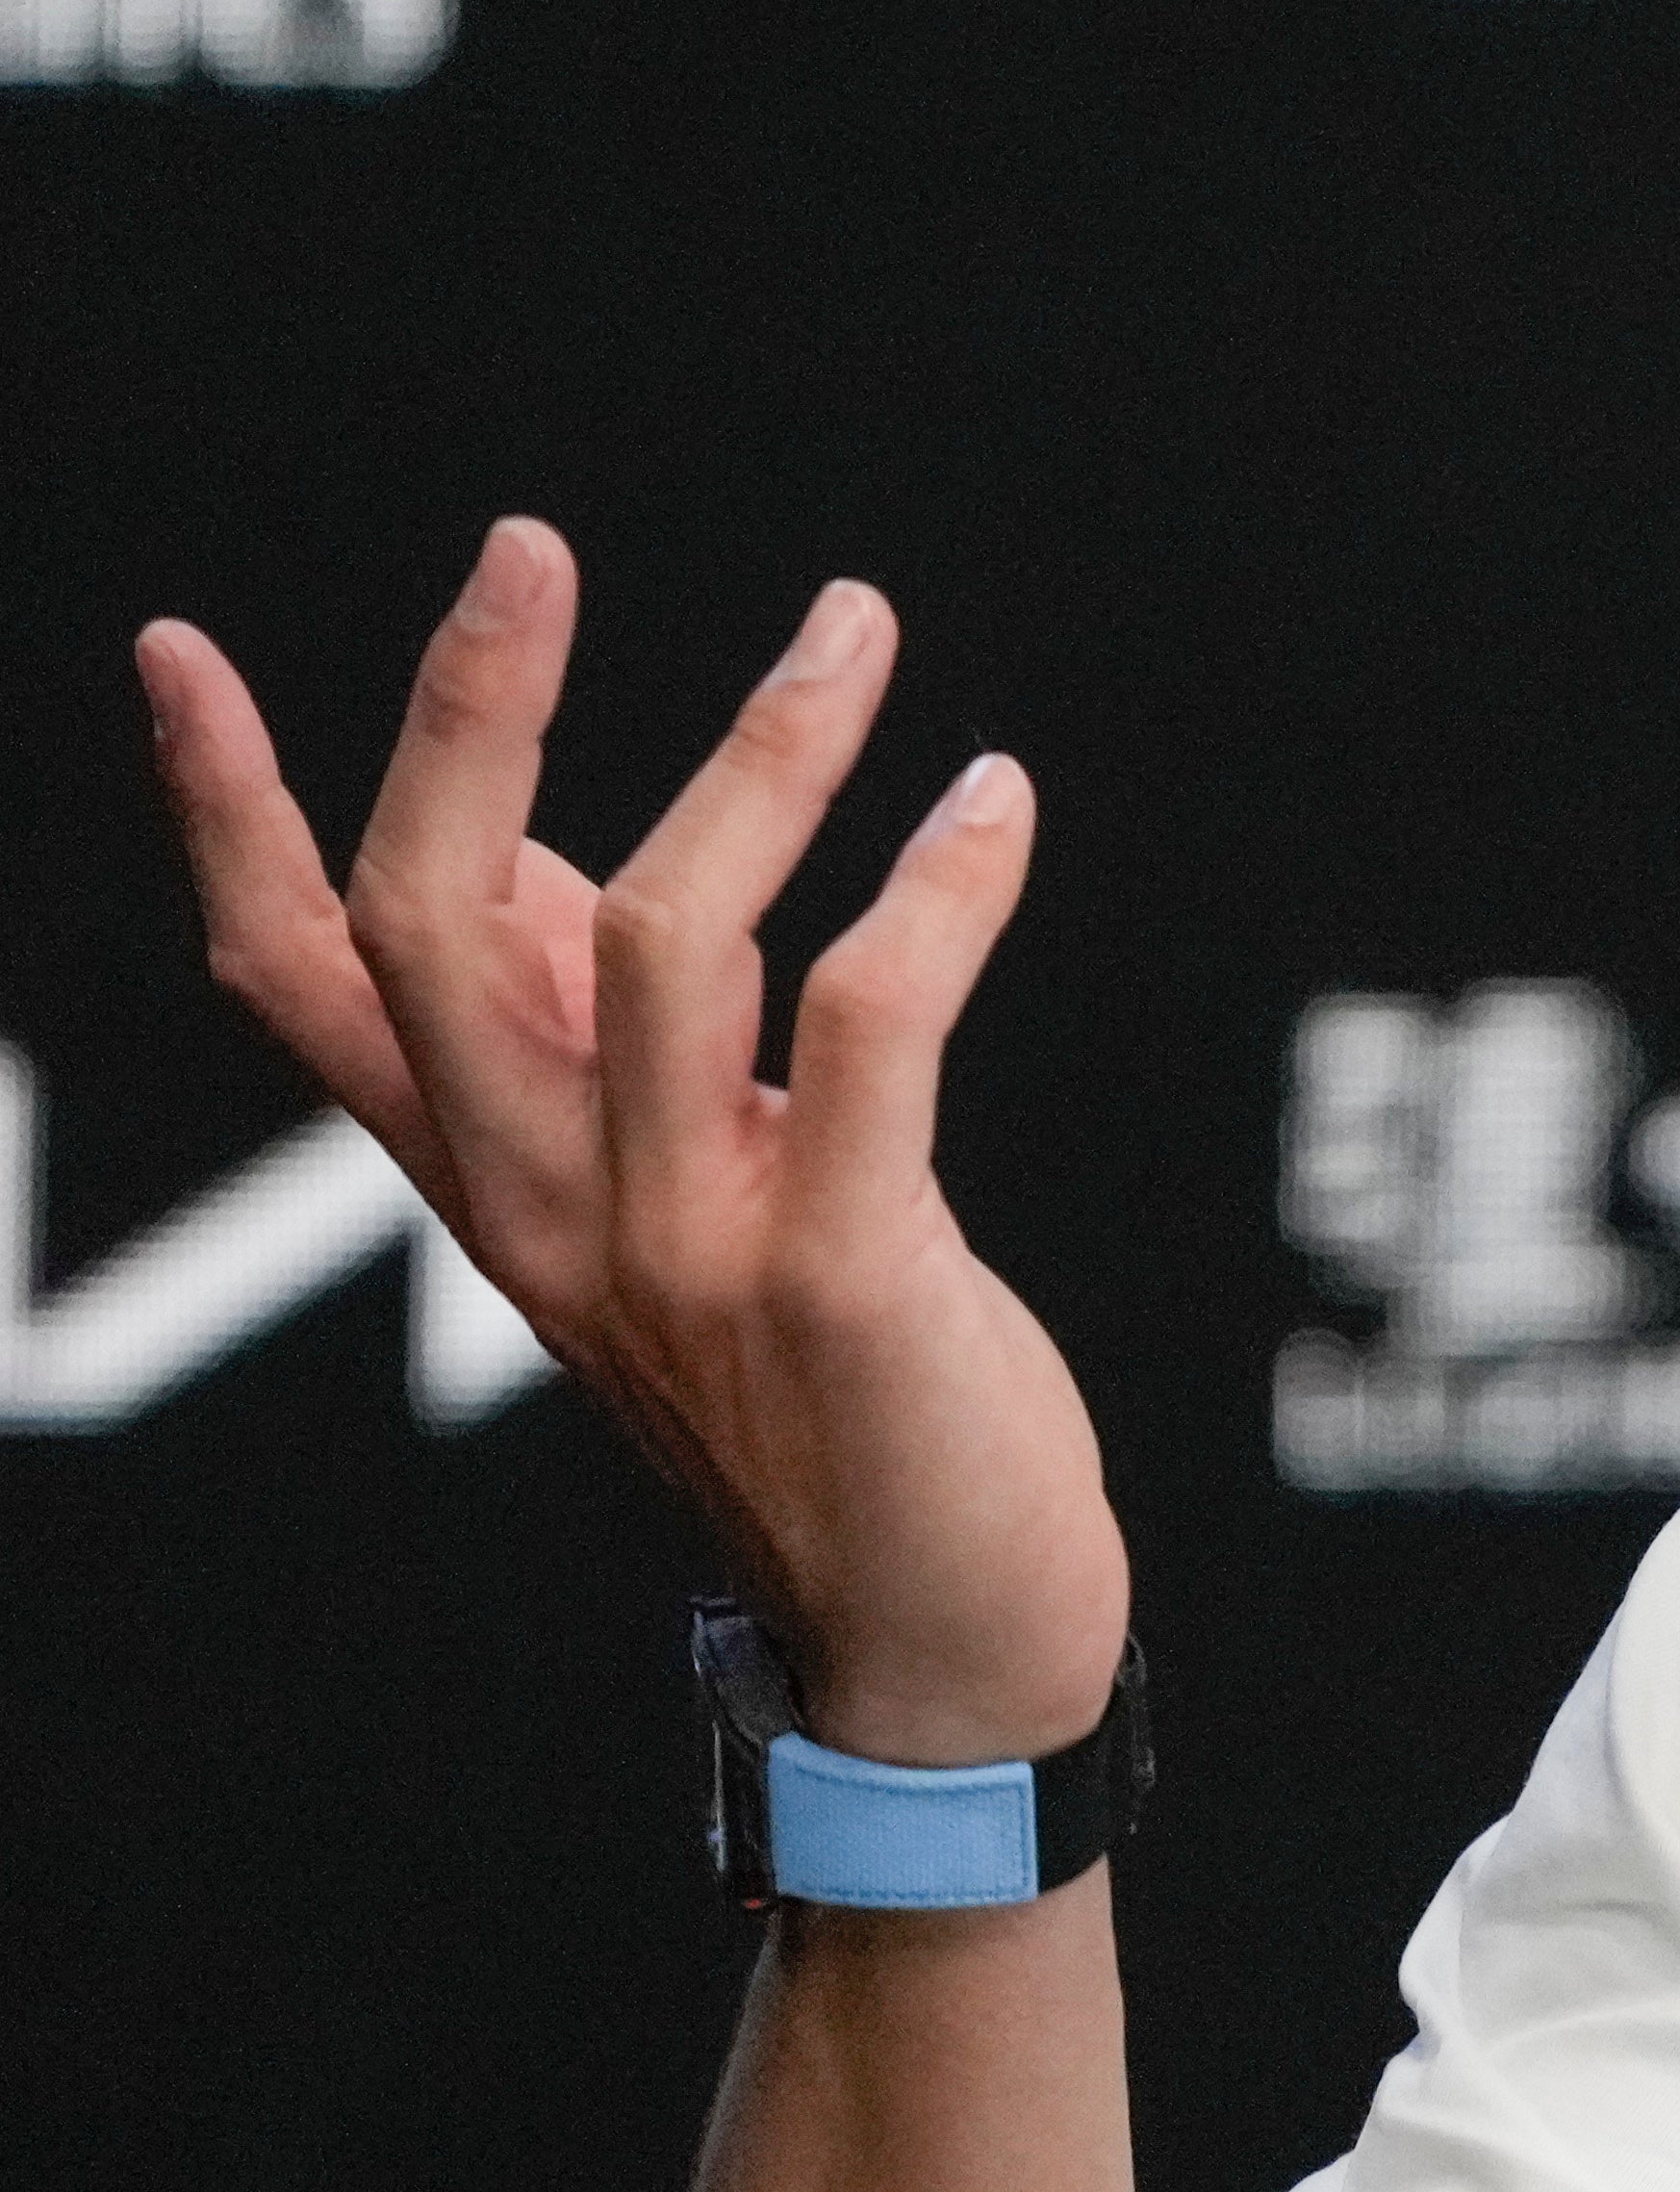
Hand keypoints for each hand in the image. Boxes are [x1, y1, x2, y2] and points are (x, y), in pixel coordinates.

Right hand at [138, 519, 1125, 1760]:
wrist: (942, 1643)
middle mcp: (548, 1213)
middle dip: (467, 714)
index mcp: (490, 1188)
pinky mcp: (841, 1274)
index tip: (175, 649)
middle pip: (432, 921)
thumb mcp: (668, 1210)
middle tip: (532, 547)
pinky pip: (872, 1020)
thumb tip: (532, 843)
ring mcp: (684, 1248)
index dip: (226, 816)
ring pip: (666, 932)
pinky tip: (992, 800)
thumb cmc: (828, 1399)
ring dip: (766, 754)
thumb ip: (592, 1047)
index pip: (297, 984)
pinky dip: (936, 885)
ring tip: (852, 630)